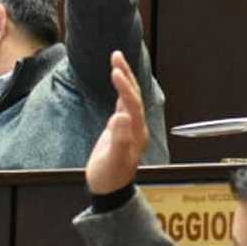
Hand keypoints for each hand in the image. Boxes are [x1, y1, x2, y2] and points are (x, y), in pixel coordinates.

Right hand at [86, 50, 147, 194]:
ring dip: (124, 78)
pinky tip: (117, 80)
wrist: (110, 191)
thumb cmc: (110, 177)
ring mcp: (130, 126)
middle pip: (134, 95)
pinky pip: (124, 103)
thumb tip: (120, 117)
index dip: (124, 87)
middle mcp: (136, 126)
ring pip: (130, 97)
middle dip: (126, 74)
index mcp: (136, 132)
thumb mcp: (113, 160)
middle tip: (116, 55)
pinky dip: (121, 89)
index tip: (114, 71)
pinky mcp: (121, 128)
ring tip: (116, 59)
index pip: (132, 103)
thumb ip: (118, 139)